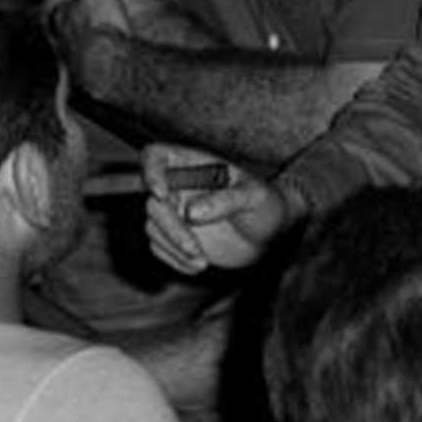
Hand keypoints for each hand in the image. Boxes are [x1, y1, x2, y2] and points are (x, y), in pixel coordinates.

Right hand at [143, 143, 285, 273]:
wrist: (271, 236)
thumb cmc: (265, 205)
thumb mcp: (254, 196)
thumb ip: (226, 200)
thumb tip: (191, 212)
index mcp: (194, 164)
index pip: (156, 156)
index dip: (150, 171)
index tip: (162, 195)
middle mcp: (178, 186)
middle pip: (153, 203)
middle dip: (171, 229)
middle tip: (195, 249)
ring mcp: (174, 213)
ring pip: (153, 228)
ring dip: (174, 248)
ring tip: (203, 261)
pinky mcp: (174, 237)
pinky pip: (159, 248)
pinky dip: (175, 260)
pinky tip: (199, 265)